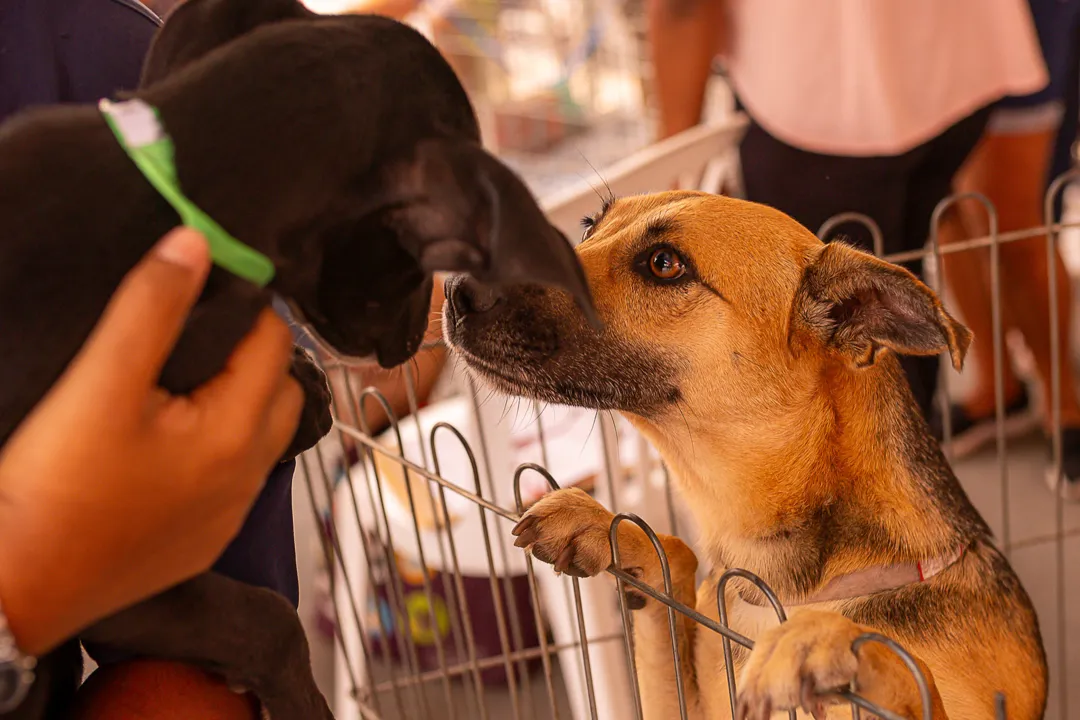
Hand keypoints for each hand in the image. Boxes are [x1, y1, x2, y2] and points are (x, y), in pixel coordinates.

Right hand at [0, 228, 303, 654]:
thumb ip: (151, 307)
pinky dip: (221, 446)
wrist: (16, 589)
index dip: (249, 308)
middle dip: (254, 354)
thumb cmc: (55, 485)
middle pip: (279, 390)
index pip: (275, 344)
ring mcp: (229, 516)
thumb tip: (197, 243)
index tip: (213, 287)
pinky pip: (234, 478)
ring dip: (241, 400)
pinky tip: (173, 438)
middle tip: (200, 332)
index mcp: (238, 432)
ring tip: (186, 378)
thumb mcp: (100, 383)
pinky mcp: (202, 543)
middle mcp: (251, 476)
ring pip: (260, 436)